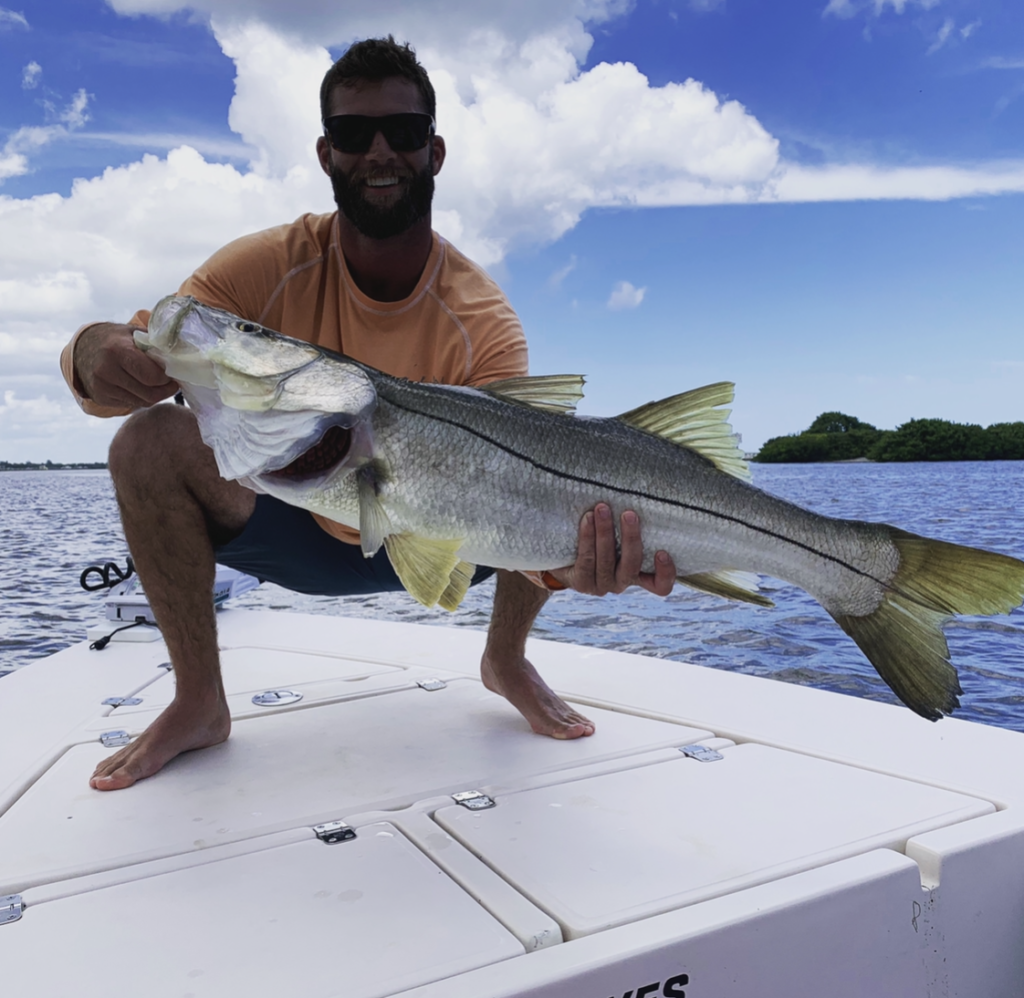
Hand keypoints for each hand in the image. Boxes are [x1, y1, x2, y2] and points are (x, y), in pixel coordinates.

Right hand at [74, 322, 177, 407]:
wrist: (83, 348)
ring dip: (156, 396)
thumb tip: (181, 354)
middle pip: (149, 393)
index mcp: (117, 350)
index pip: (152, 376)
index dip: (167, 378)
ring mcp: (101, 386)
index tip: (173, 374)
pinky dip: (141, 398)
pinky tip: (141, 387)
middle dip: (165, 390)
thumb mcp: (134, 333)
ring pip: (142, 402)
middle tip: (172, 383)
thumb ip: (155, 343)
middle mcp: (106, 370)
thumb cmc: (116, 339)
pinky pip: (130, 404)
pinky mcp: (100, 398)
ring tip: (160, 385)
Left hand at [549, 503, 675, 596]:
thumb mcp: (618, 536)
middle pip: (632, 566)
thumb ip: (629, 524)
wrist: (564, 557)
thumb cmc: (598, 539)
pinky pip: (586, 558)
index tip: (662, 552)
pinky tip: (587, 519)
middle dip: (631, 539)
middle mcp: (621, 582)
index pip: (660, 585)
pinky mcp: (581, 582)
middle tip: (629, 514)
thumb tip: (640, 489)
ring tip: (602, 508)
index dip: (666, 573)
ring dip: (605, 532)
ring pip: (606, 560)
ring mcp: (601, 585)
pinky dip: (587, 536)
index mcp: (637, 574)